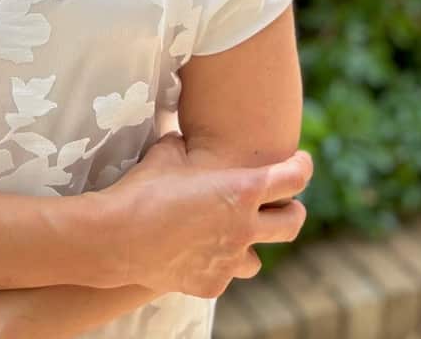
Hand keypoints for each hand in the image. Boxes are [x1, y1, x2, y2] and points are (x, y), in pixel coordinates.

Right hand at [103, 131, 311, 298]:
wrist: (118, 236)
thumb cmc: (143, 187)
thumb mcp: (167, 151)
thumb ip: (186, 145)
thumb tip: (183, 137)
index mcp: (242, 189)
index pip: (293, 177)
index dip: (301, 167)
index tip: (301, 161)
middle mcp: (245, 226)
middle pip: (293, 223)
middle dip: (293, 211)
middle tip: (285, 204)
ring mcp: (231, 259)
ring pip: (258, 258)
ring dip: (251, 245)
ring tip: (234, 236)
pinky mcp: (212, 283)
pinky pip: (224, 274)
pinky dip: (215, 265)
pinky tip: (195, 254)